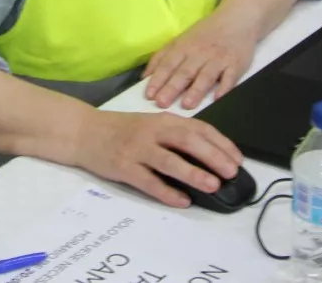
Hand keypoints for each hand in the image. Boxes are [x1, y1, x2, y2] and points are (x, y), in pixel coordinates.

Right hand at [71, 111, 243, 209]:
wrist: (84, 132)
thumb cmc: (122, 130)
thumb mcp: (151, 124)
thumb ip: (175, 136)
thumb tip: (209, 156)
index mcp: (163, 119)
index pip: (198, 128)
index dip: (220, 143)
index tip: (237, 158)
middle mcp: (152, 132)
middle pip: (187, 141)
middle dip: (213, 156)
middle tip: (231, 172)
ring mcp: (137, 149)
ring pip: (169, 161)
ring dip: (193, 173)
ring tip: (212, 185)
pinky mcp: (124, 167)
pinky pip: (148, 181)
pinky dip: (166, 192)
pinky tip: (182, 201)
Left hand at [144, 8, 257, 110]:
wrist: (237, 18)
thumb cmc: (206, 33)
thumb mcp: (181, 39)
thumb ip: (163, 56)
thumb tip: (145, 77)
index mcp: (184, 47)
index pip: (168, 64)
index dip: (158, 79)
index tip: (149, 95)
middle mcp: (200, 53)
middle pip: (184, 72)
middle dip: (172, 88)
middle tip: (162, 103)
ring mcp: (218, 59)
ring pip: (205, 76)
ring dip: (196, 90)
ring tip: (186, 105)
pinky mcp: (235, 64)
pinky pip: (230, 78)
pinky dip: (224, 89)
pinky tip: (217, 99)